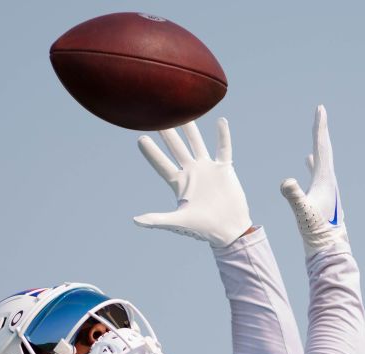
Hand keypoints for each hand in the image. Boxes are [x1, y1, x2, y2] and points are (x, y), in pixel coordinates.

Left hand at [134, 118, 253, 248]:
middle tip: (157, 115)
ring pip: (197, 143)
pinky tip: (221, 121)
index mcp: (179, 183)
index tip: (140, 138)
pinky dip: (223, 136)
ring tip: (186, 112)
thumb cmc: (203, 228)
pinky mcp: (224, 169)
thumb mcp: (178, 222)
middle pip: (176, 148)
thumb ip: (157, 220)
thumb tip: (135, 220)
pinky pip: (223, 148)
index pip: (161, 163)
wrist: (228, 230)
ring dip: (191, 129)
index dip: (151, 152)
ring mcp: (207, 169)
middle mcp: (191, 172)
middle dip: (167, 132)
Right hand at [281, 105, 348, 256]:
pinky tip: (308, 160)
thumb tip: (286, 181)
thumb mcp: (302, 212)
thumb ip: (294, 195)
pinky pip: (317, 172)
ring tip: (316, 132)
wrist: (327, 248)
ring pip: (322, 160)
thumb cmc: (315, 231)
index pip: (321, 148)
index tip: (320, 109)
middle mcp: (329, 181)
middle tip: (320, 112)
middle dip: (320, 130)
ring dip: (318, 144)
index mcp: (325, 179)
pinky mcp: (322, 195)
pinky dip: (313, 162)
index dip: (319, 128)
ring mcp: (327, 188)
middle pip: (324, 149)